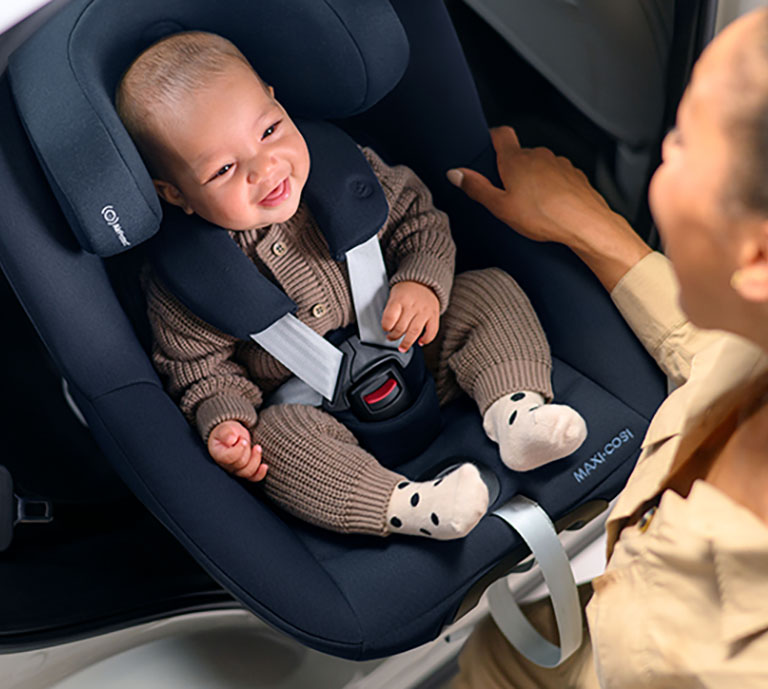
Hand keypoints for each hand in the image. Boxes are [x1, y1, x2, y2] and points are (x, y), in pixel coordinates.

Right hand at [208, 420, 267, 481]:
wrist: (234, 435)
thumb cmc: (228, 432)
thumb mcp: (225, 428)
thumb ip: (226, 433)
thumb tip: (231, 439)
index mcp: (219, 455)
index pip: (228, 458)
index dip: (238, 450)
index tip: (242, 440)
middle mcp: (227, 466)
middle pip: (240, 464)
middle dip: (247, 451)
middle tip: (246, 441)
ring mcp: (237, 470)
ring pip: (247, 472)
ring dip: (256, 459)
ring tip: (257, 447)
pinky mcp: (246, 470)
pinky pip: (253, 477)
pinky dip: (260, 473)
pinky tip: (265, 466)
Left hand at [381, 281, 439, 351]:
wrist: (424, 281)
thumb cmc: (406, 290)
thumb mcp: (393, 295)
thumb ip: (390, 311)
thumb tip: (388, 329)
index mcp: (399, 299)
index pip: (389, 318)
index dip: (385, 327)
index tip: (385, 329)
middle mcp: (412, 305)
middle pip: (401, 328)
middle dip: (393, 336)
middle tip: (391, 337)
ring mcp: (424, 311)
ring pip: (414, 332)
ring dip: (407, 343)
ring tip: (402, 347)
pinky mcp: (434, 315)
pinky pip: (432, 331)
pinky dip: (426, 339)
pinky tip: (420, 342)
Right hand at [448, 126, 650, 290]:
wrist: (585, 223)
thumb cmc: (544, 216)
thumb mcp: (500, 207)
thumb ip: (476, 188)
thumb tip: (456, 173)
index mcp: (516, 160)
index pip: (500, 134)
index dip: (491, 138)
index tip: (487, 148)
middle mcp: (538, 155)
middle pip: (519, 154)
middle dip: (511, 169)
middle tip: (505, 193)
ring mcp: (559, 163)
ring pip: (538, 166)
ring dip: (532, 179)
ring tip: (529, 205)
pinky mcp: (574, 175)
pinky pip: (556, 176)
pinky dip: (551, 187)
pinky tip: (549, 207)